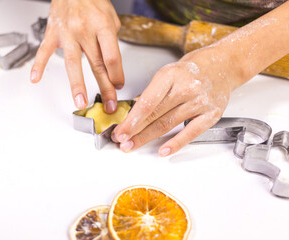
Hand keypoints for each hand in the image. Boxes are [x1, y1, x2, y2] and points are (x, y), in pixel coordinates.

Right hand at [30, 0, 123, 112]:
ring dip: (78, 85)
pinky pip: (44, 51)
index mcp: (102, 26)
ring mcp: (67, 33)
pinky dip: (38, 65)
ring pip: (73, 63)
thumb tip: (113, 66)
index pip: (112, 58)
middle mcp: (84, 31)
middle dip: (105, 88)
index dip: (117, 75)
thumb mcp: (111, 18)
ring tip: (80, 102)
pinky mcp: (52, 33)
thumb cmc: (92, 1)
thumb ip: (111, 41)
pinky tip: (35, 78)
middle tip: (109, 105)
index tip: (119, 85)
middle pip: (97, 65)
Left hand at [111, 47, 239, 155]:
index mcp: (170, 75)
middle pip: (155, 115)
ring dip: (148, 138)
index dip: (132, 120)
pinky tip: (163, 151)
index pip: (147, 103)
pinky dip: (175, 143)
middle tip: (122, 141)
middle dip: (135, 131)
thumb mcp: (167, 73)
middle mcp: (186, 88)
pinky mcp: (212, 114)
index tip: (120, 131)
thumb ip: (152, 94)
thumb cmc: (192, 70)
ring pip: (169, 124)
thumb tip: (134, 114)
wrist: (223, 64)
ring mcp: (200, 102)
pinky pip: (191, 132)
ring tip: (134, 145)